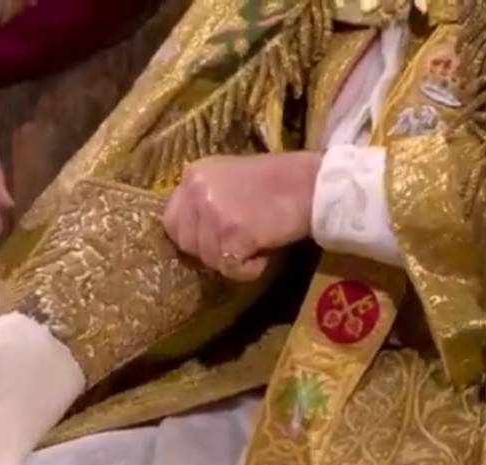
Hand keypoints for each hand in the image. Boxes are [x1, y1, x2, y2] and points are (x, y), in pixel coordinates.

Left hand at [162, 152, 321, 281]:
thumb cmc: (279, 183)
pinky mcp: (233, 232)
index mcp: (194, 174)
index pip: (171, 220)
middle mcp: (197, 189)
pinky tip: (264, 252)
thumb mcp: (229, 179)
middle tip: (240, 241)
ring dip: (233, 260)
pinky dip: (250, 269)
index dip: (193, 236)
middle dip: (211, 250)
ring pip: (208, 259)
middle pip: (186, 243)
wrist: (315, 185)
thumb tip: (191, 235)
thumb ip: (205, 199)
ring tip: (258, 240)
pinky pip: (230, 269)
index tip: (215, 239)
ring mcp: (213, 211)